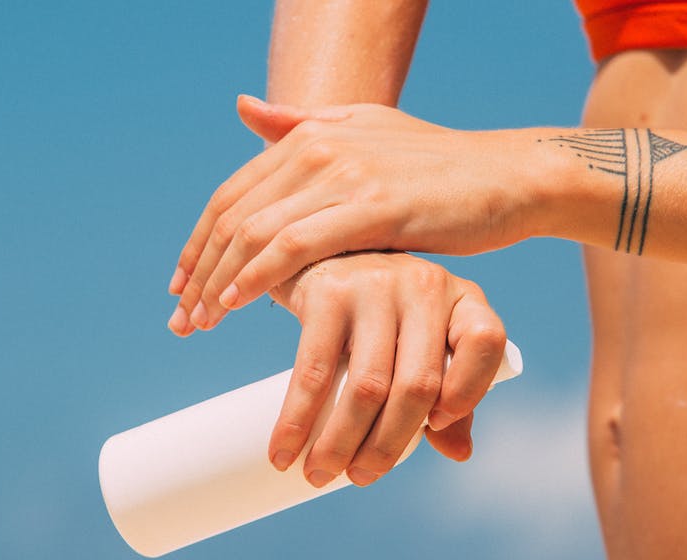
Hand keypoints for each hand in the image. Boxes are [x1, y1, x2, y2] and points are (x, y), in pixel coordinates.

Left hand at [167, 95, 542, 335]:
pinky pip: (295, 245)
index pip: (231, 195)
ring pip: (255, 233)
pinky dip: (256, 277)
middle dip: (197, 272)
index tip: (181, 287)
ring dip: (217, 283)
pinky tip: (235, 306)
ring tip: (198, 324)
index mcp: (310, 133)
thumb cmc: (439, 166)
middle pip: (233, 216)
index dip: (199, 244)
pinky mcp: (372, 206)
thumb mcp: (367, 129)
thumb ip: (302, 122)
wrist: (508, 177)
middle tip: (178, 319)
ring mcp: (344, 174)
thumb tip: (243, 109)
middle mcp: (318, 145)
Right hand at [265, 251, 506, 487]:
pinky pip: (315, 371)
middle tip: (360, 477)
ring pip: (367, 386)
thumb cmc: (386, 315)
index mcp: (462, 299)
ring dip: (339, 444)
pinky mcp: (328, 292)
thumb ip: (448, 391)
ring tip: (319, 474)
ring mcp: (376, 284)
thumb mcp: (425, 343)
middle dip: (387, 446)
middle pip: (418, 384)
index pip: (485, 343)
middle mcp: (426, 284)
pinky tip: (285, 450)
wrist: (325, 255)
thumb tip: (459, 452)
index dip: (468, 392)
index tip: (436, 430)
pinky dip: (297, 420)